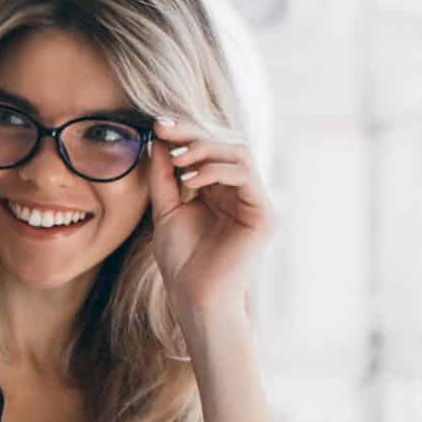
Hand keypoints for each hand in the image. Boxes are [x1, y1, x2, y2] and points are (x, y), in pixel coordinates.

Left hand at [147, 117, 274, 321]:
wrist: (194, 296)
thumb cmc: (181, 260)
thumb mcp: (166, 210)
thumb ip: (164, 176)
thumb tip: (160, 141)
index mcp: (218, 189)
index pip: (207, 150)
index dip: (185, 132)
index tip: (157, 124)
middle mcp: (240, 191)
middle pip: (225, 144)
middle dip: (193, 133)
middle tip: (164, 129)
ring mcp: (254, 201)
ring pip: (239, 153)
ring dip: (205, 149)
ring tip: (178, 159)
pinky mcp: (264, 213)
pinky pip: (245, 176)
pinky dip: (217, 170)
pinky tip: (191, 180)